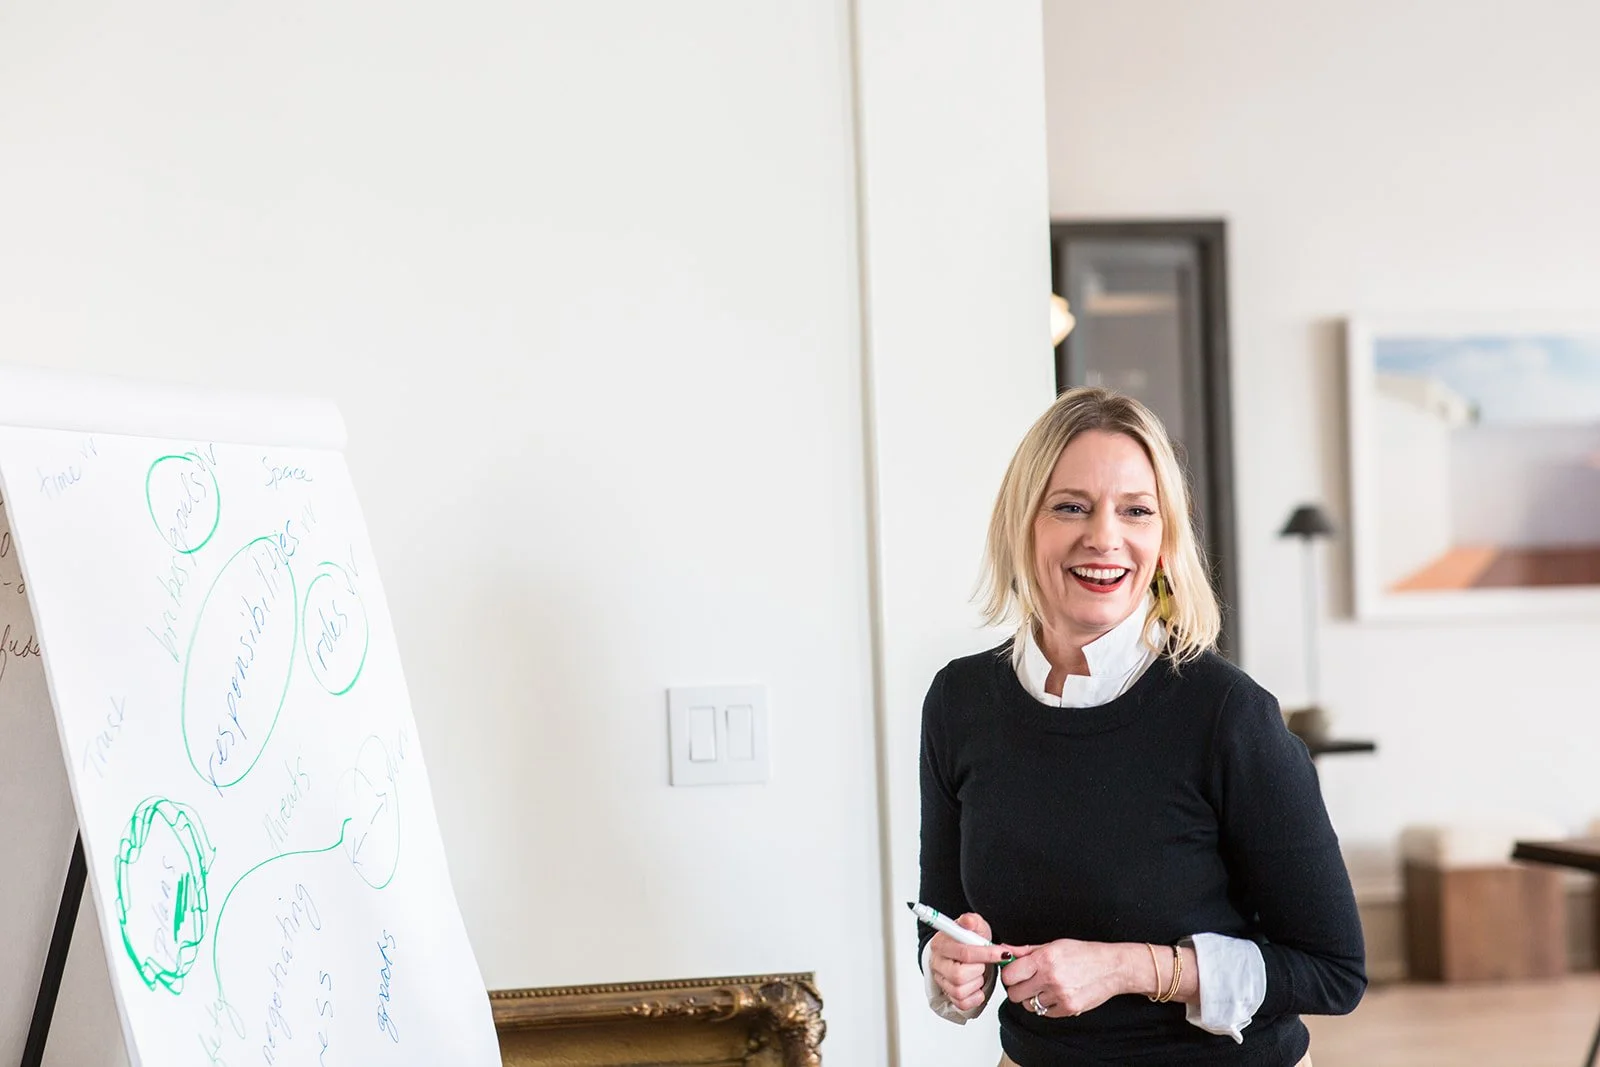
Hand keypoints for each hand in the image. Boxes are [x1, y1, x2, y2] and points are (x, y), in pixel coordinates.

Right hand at [928, 913, 1024, 1012]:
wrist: (965, 952)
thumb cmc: (969, 940)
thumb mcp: (975, 926)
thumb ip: (972, 921)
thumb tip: (968, 921)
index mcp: (941, 944)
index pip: (964, 952)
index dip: (986, 954)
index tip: (1003, 953)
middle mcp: (937, 963)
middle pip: (959, 975)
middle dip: (979, 970)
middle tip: (984, 964)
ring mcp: (941, 981)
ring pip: (960, 991)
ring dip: (977, 982)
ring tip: (979, 972)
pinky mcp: (947, 995)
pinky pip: (962, 1003)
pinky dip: (975, 996)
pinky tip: (977, 985)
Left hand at [999, 939, 1134, 1018]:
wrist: (1112, 968)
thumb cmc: (1084, 954)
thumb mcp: (1054, 945)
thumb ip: (1025, 950)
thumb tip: (1004, 950)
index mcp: (1044, 959)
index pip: (1009, 975)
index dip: (1009, 975)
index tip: (1013, 973)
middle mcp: (1050, 978)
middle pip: (1015, 994)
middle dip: (1017, 988)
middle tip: (1027, 982)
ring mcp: (1060, 996)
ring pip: (1029, 1005)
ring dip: (1032, 998)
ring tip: (1045, 987)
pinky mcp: (1068, 1009)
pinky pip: (1045, 1013)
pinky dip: (1047, 1006)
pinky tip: (1056, 994)